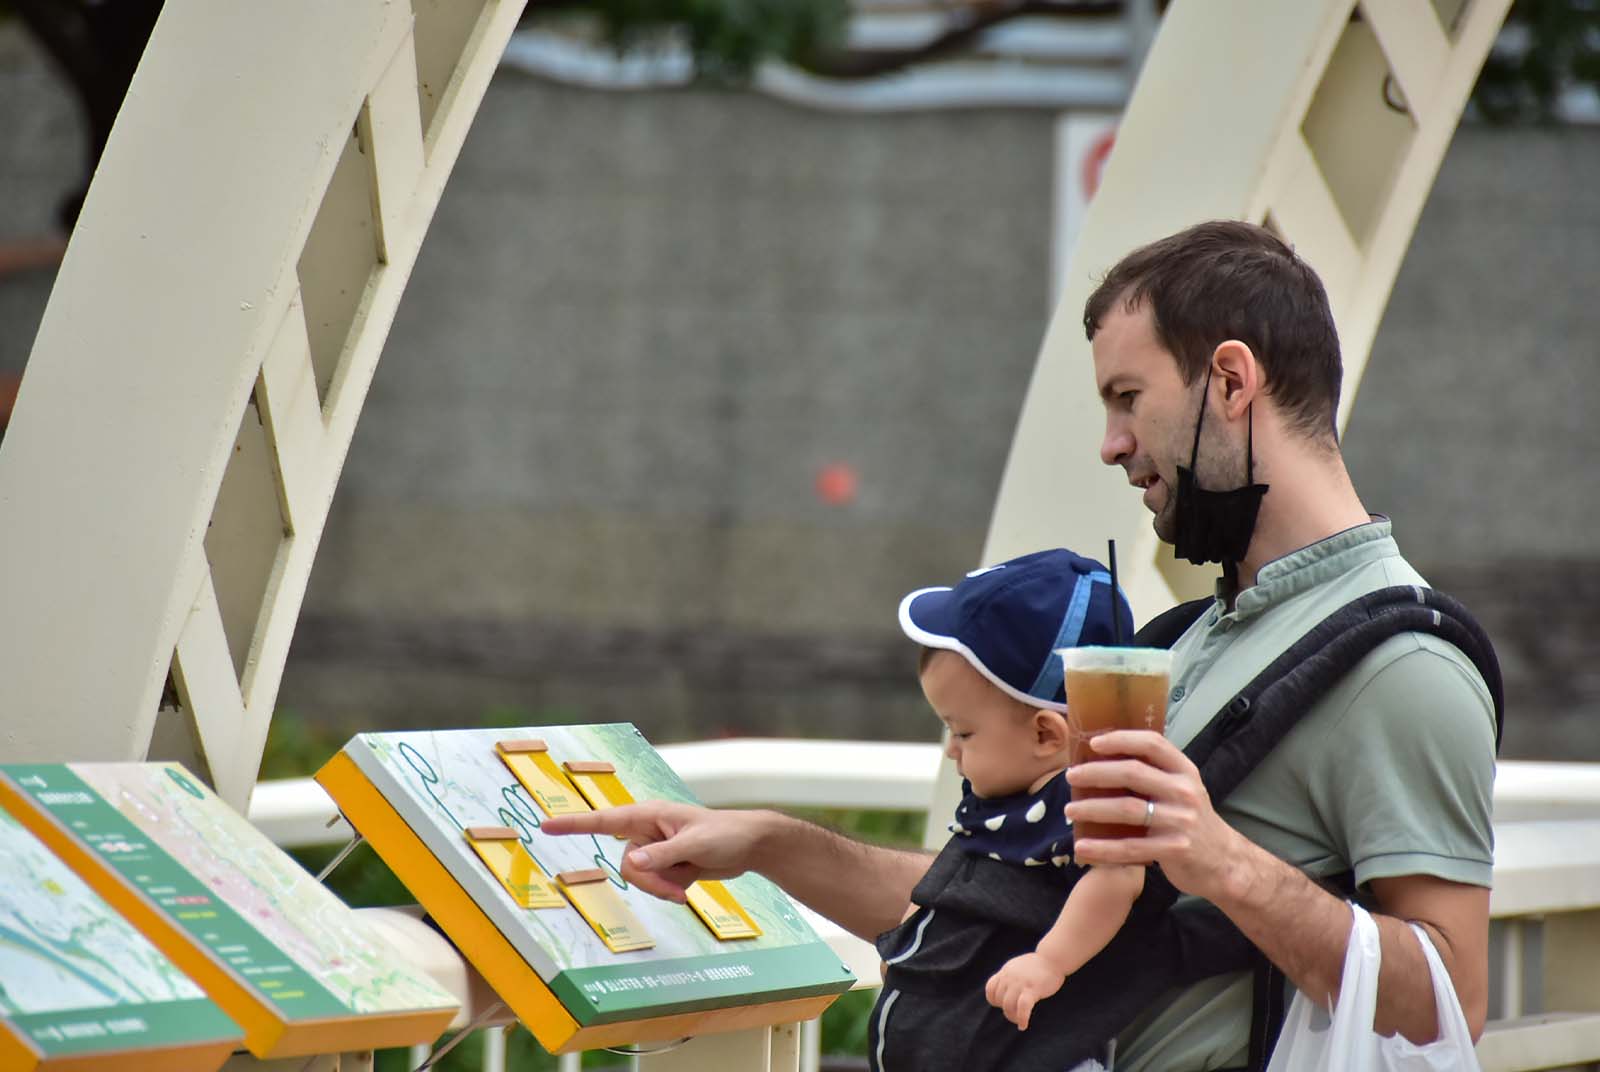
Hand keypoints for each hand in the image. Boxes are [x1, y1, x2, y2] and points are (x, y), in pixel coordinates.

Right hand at [538, 802, 771, 903]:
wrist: (750, 846)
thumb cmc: (726, 834)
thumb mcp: (695, 845)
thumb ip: (662, 856)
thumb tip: (630, 863)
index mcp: (649, 815)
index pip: (604, 820)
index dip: (574, 824)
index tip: (546, 826)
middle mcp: (648, 832)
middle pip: (627, 866)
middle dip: (649, 882)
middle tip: (676, 887)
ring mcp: (657, 850)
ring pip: (640, 879)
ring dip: (662, 888)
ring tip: (687, 884)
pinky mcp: (666, 866)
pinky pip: (654, 886)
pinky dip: (671, 890)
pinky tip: (690, 882)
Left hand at [985, 952, 1066, 1029]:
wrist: (1053, 958)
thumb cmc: (1038, 965)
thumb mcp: (1018, 967)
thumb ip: (1010, 977)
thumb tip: (1006, 991)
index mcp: (1006, 972)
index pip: (990, 989)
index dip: (995, 1000)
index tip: (1005, 1004)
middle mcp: (1009, 977)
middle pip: (999, 1000)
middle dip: (1006, 1010)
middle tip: (1015, 1016)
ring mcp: (1020, 983)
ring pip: (1008, 1006)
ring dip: (1012, 1017)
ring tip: (1019, 1021)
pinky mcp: (1032, 989)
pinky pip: (1022, 1008)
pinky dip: (1022, 1019)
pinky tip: (1023, 1026)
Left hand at [1063, 730, 1248, 899]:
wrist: (1224, 862)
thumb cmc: (1192, 820)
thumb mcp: (1182, 789)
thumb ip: (1154, 774)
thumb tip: (1103, 758)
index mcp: (1184, 771)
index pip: (1152, 744)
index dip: (1121, 739)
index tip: (1093, 743)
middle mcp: (1184, 792)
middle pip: (1133, 773)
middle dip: (1096, 773)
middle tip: (1071, 776)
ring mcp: (1181, 821)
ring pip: (1127, 809)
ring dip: (1092, 809)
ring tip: (1070, 810)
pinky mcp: (1174, 849)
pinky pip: (1130, 847)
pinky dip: (1102, 848)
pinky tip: (1082, 847)